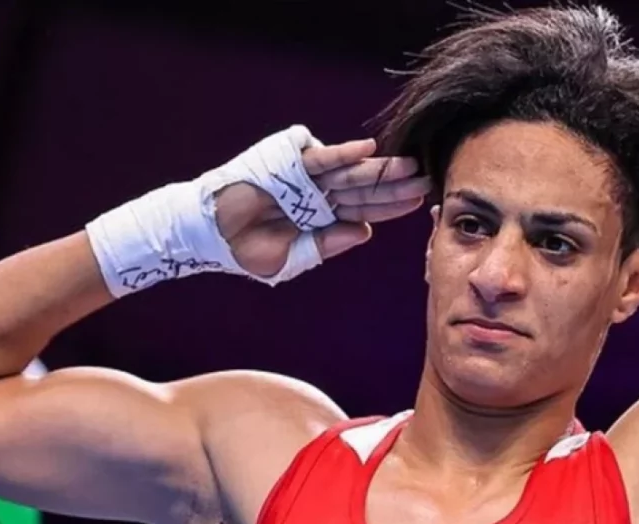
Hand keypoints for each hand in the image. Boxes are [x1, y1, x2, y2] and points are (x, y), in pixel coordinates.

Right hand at [214, 138, 431, 276]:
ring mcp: (307, 178)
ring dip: (380, 170)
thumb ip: (327, 246)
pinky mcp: (290, 164)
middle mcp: (321, 195)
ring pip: (351, 173)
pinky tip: (368, 150)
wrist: (210, 235)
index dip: (392, 208)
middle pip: (366, 191)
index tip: (420, 205)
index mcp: (323, 218)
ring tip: (409, 167)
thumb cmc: (246, 250)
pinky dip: (343, 154)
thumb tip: (364, 233)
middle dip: (396, 187)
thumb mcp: (291, 259)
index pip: (366, 211)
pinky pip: (321, 158)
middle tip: (428, 180)